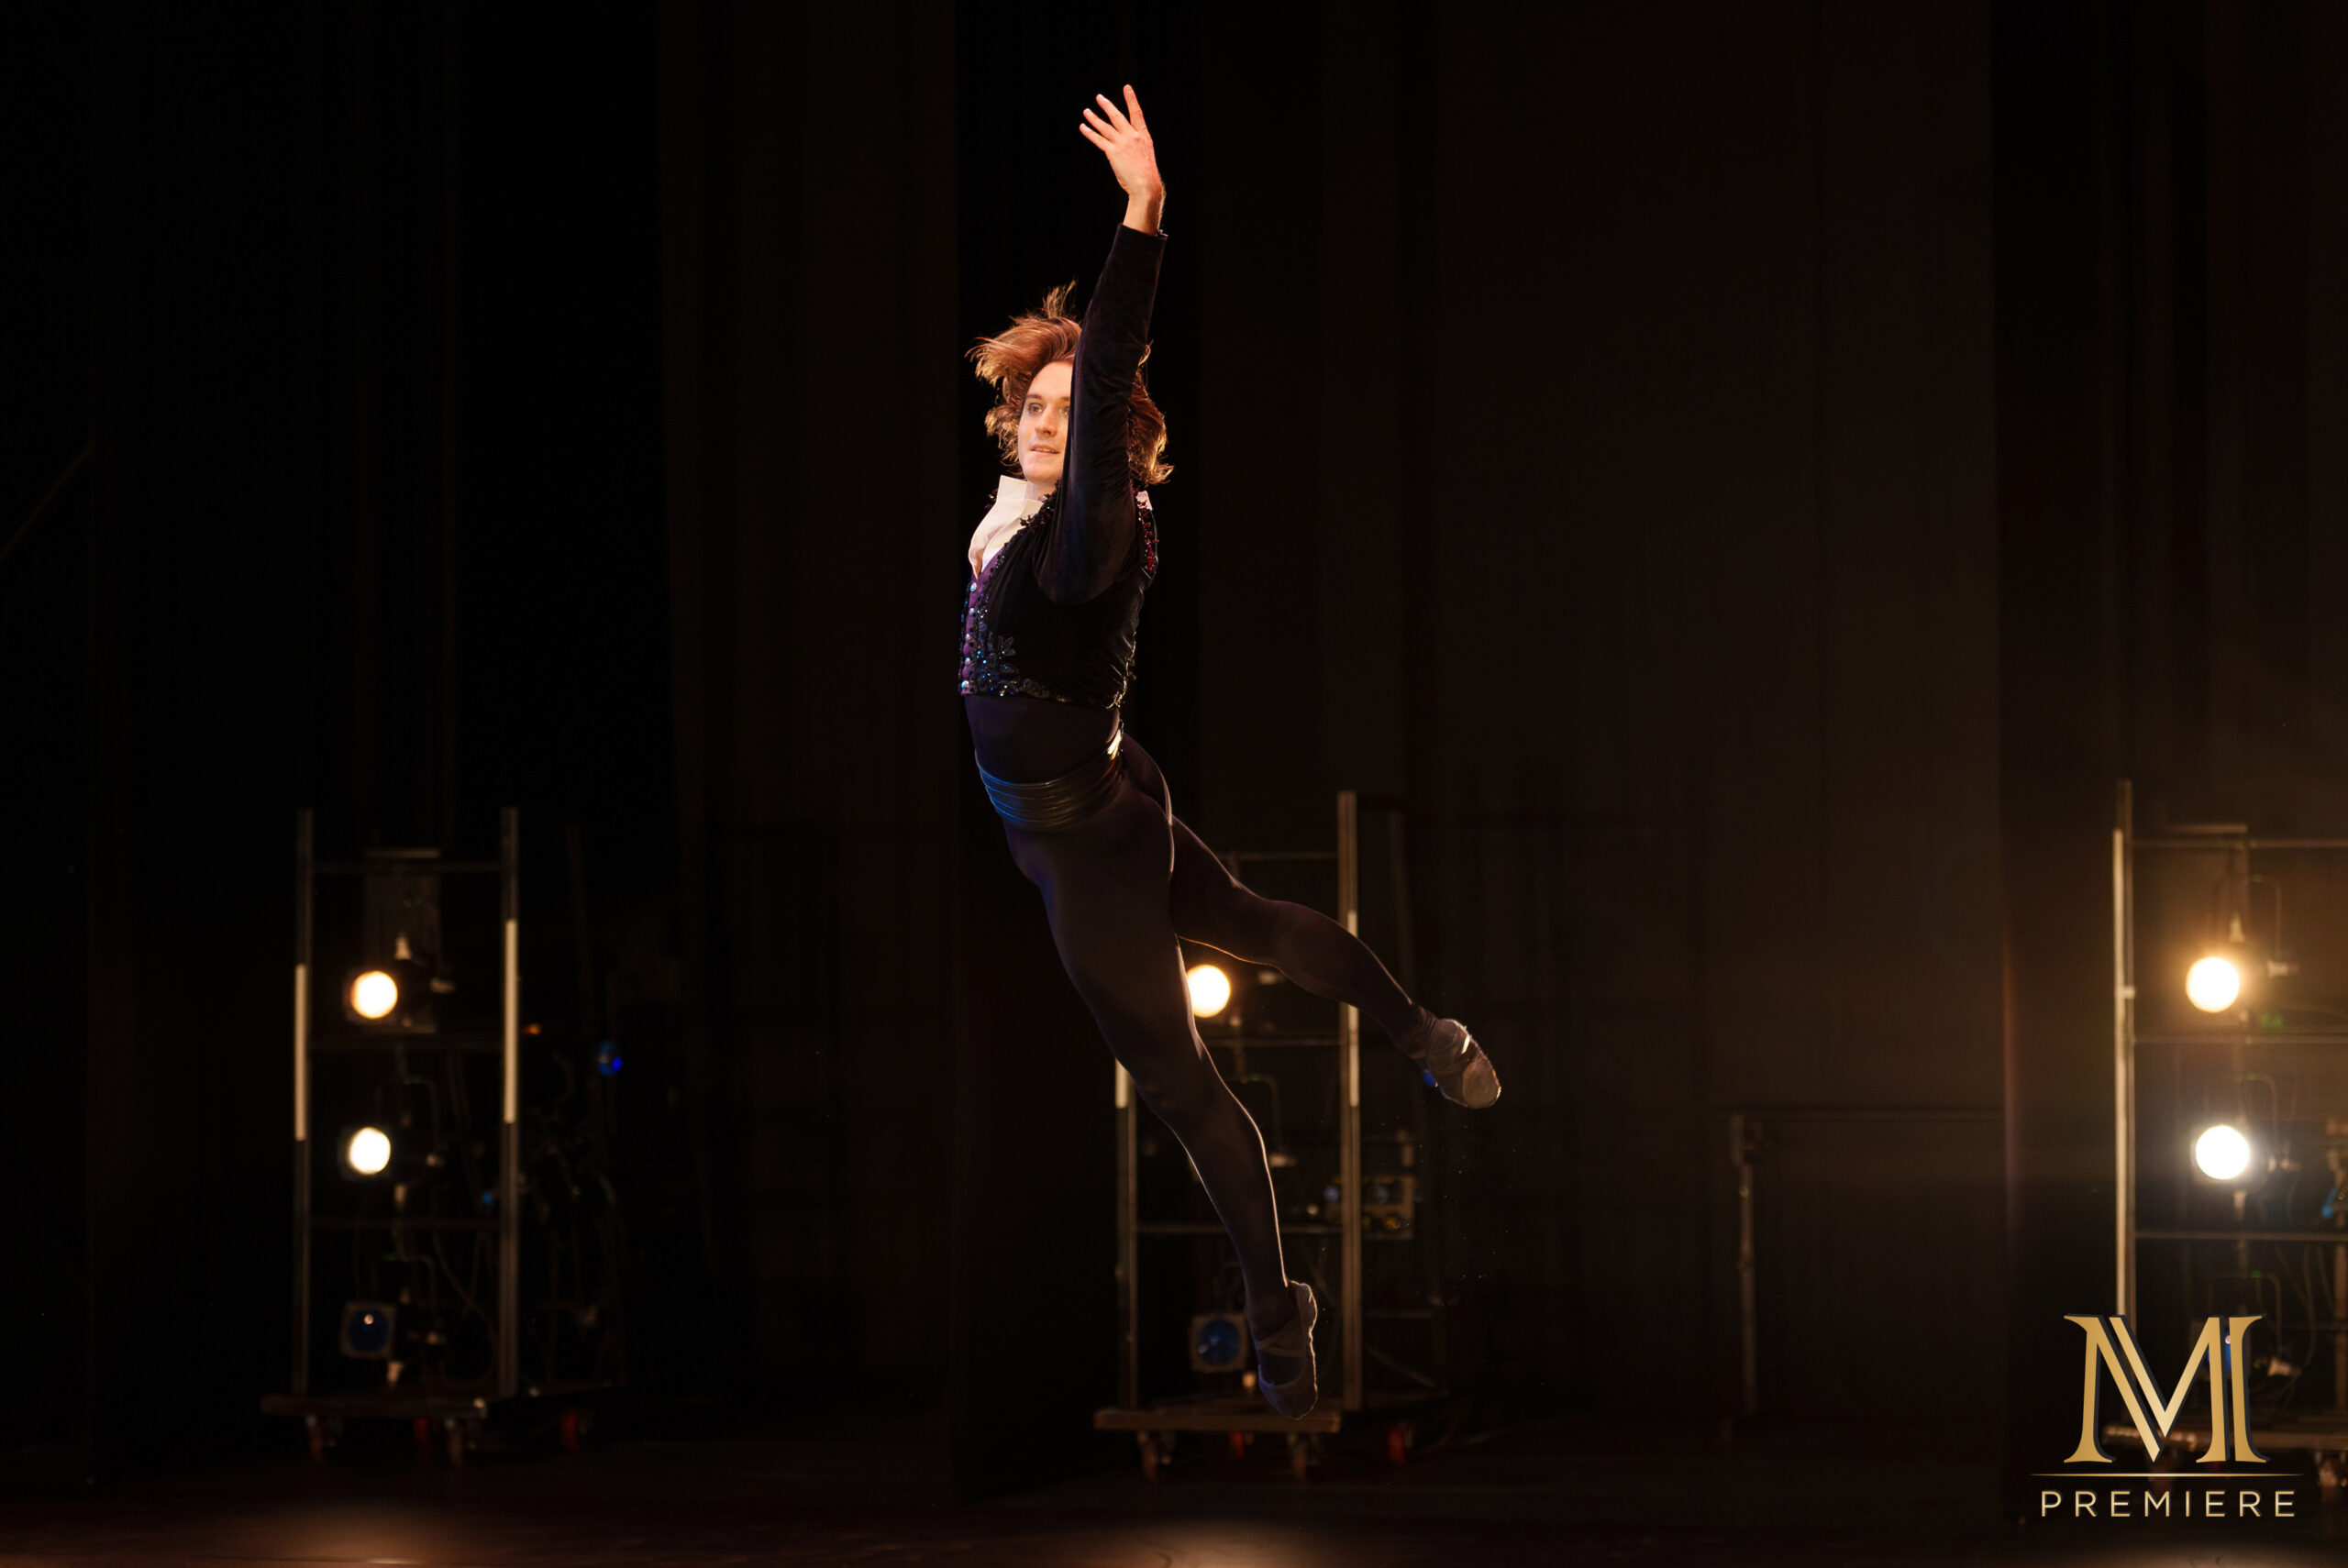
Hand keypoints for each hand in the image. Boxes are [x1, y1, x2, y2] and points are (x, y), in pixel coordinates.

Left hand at [1080, 85, 1163, 232]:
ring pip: (1105, 127)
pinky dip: (1090, 133)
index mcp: (1144, 136)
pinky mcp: (1113, 152)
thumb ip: (1136, 147)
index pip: (1137, 114)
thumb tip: (1125, 146)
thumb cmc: (1146, 175)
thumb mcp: (1145, 155)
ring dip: (1094, 118)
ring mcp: (1122, 143)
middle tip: (1099, 97)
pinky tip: (1083, 127)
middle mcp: (1133, 136)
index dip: (1131, 100)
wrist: (1146, 185)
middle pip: (1117, 117)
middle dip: (1107, 106)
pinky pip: (1099, 140)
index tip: (1127, 88)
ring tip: (1086, 111)